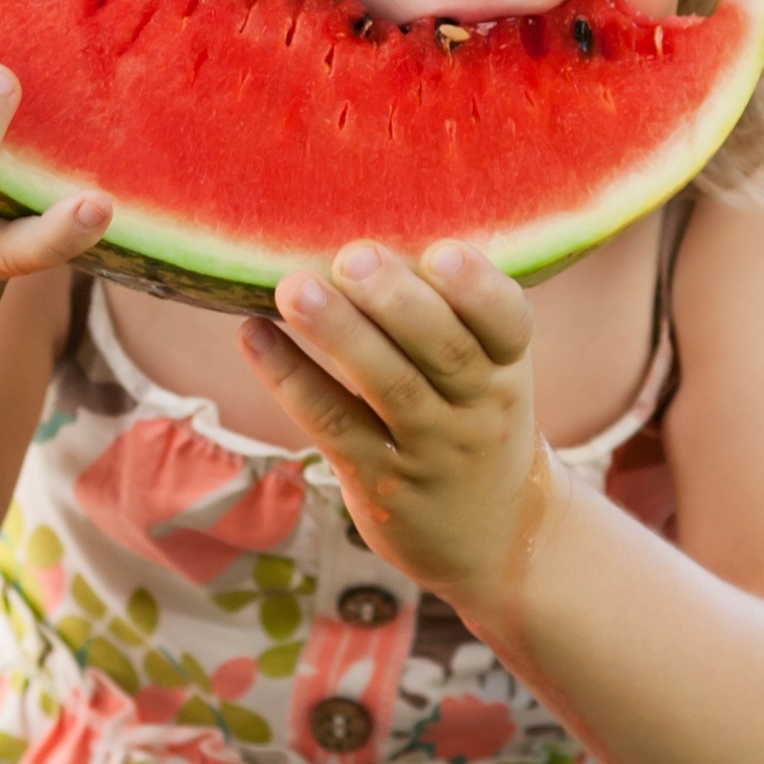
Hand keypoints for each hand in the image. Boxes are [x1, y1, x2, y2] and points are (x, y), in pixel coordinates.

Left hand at [239, 240, 557, 609]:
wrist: (495, 537)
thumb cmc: (474, 420)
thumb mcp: (491, 371)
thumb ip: (449, 313)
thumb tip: (367, 226)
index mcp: (508, 366)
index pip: (509, 322)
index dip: (479, 288)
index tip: (442, 250)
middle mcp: (478, 407)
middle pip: (444, 351)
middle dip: (397, 302)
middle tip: (352, 257)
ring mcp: (430, 449)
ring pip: (387, 387)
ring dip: (338, 334)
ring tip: (292, 288)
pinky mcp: (381, 480)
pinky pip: (334, 424)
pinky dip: (291, 377)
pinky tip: (254, 336)